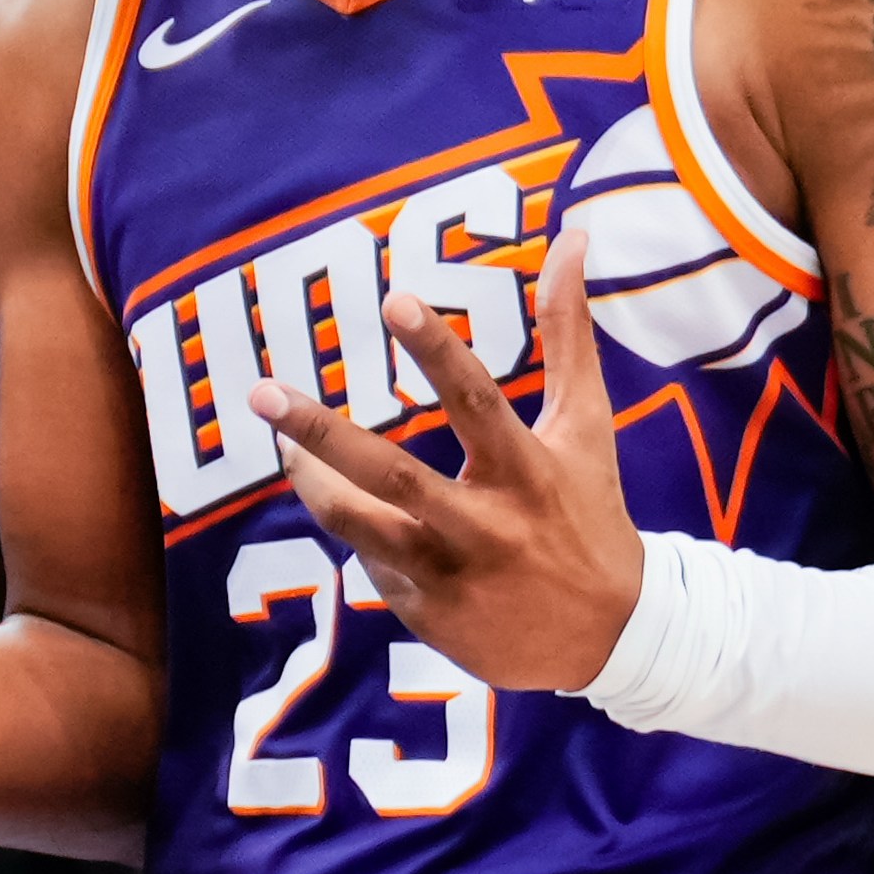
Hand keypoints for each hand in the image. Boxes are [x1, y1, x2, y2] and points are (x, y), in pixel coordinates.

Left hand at [249, 229, 642, 689]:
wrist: (611, 637)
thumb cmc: (590, 513)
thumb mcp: (586, 425)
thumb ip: (569, 333)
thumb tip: (573, 235)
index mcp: (528, 470)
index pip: (477, 399)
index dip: (436, 348)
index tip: (393, 299)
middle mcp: (485, 525)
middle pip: (391, 476)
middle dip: (320, 433)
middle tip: (263, 394)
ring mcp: (450, 575)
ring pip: (359, 524)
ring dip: (310, 481)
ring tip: (280, 439)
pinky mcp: (427, 615)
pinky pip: (369, 562)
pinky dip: (356, 526)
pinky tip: (347, 500)